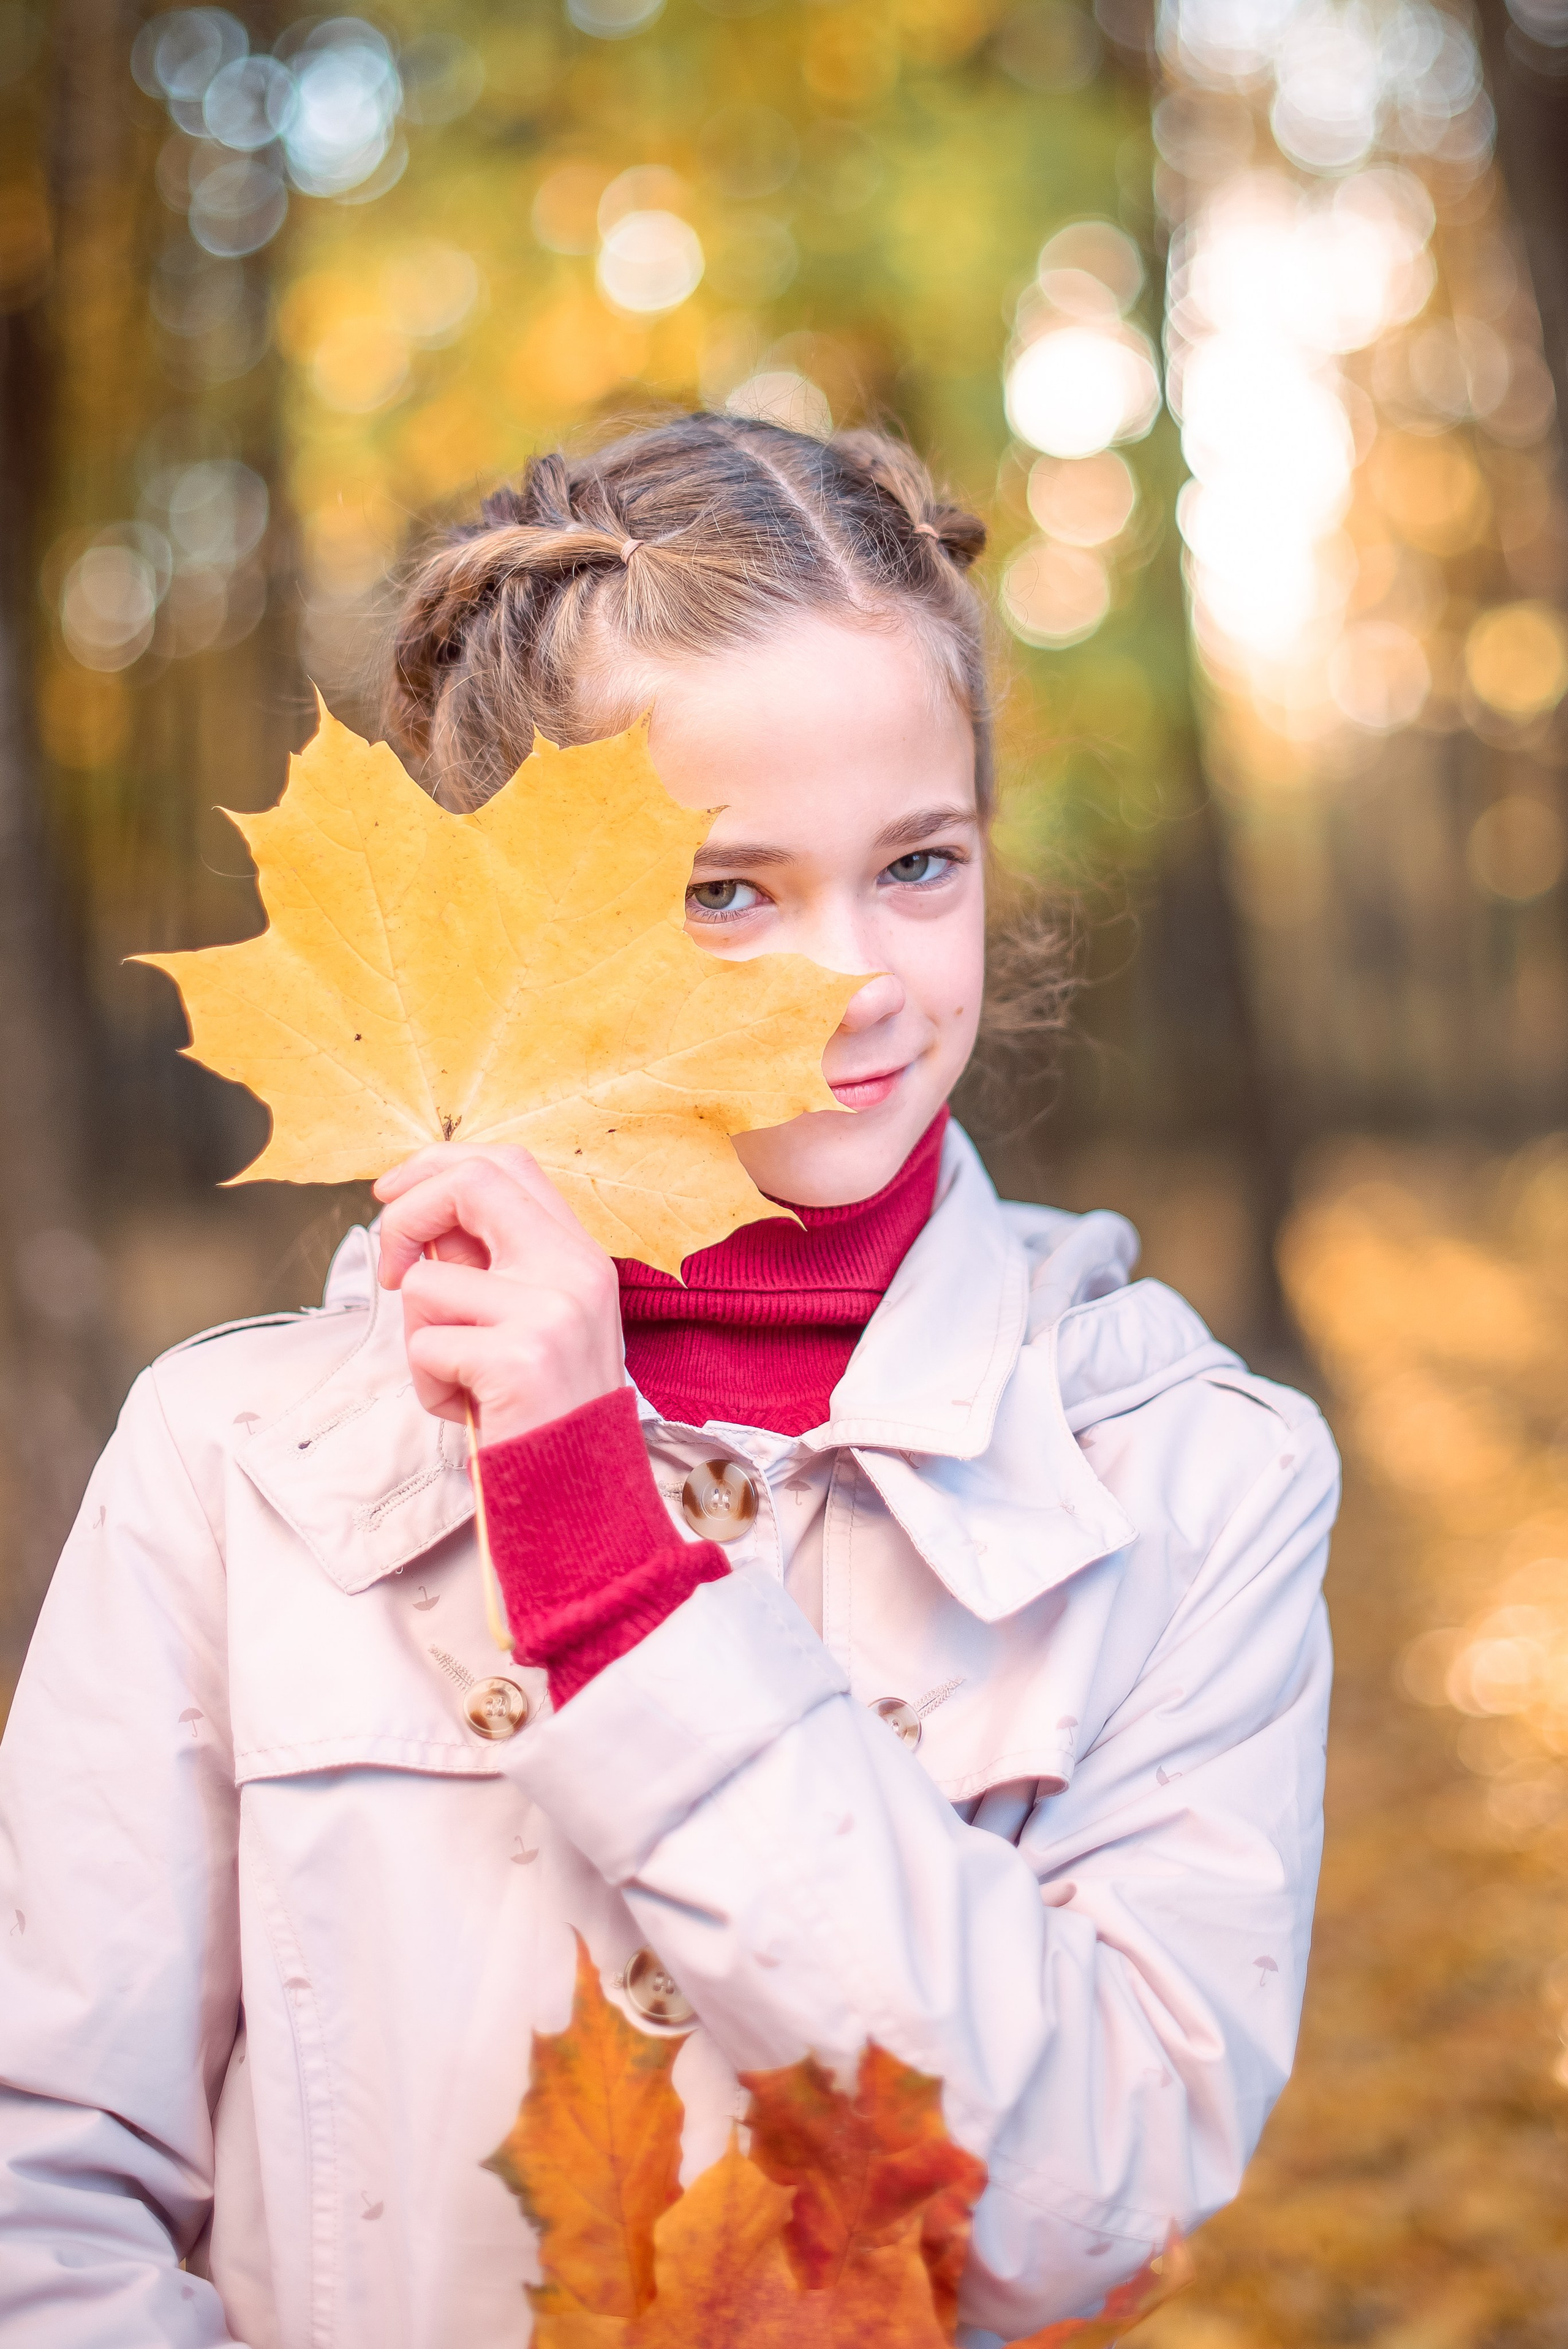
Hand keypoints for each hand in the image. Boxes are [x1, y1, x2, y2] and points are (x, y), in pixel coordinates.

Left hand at [373, 1145, 623, 1447]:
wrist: (583, 1494)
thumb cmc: (546, 1412)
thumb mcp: (533, 1322)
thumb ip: (490, 1267)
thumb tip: (423, 1229)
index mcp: (579, 1255)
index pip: (506, 1163)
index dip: (437, 1165)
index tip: (395, 1195)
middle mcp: (574, 1270)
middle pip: (470, 1183)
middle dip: (406, 1218)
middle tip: (395, 1268)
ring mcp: (550, 1310)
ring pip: (428, 1283)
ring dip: (421, 1337)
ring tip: (462, 1377)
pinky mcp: (519, 1358)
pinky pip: (425, 1347)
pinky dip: (430, 1385)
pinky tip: (470, 1407)